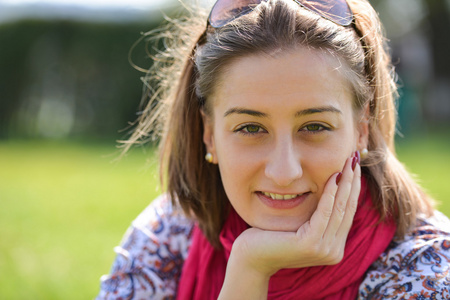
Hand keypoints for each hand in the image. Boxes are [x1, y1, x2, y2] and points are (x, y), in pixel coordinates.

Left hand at [229, 152, 360, 277]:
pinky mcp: (311, 244)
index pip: (347, 212)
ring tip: (348, 163)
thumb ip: (317, 216)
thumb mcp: (300, 225)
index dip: (352, 188)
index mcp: (333, 247)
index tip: (354, 166)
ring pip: (340, 209)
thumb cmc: (271, 236)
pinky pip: (324, 213)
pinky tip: (333, 177)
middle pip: (347, 209)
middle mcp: (333, 251)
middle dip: (353, 181)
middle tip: (355, 158)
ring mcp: (324, 250)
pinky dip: (330, 193)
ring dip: (346, 183)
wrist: (250, 256)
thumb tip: (331, 189)